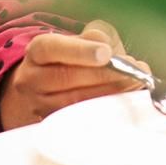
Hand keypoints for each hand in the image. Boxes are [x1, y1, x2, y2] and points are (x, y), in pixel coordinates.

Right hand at [0, 20, 145, 130]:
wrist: (43, 91)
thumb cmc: (70, 61)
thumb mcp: (79, 42)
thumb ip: (95, 39)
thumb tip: (112, 53)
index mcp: (37, 52)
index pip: (50, 48)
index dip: (79, 51)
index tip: (106, 53)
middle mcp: (32, 79)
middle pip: (65, 77)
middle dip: (105, 74)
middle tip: (133, 71)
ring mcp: (39, 105)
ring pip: (74, 102)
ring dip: (110, 93)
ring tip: (134, 83)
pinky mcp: (52, 125)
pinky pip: (81, 120)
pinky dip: (106, 110)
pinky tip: (125, 101)